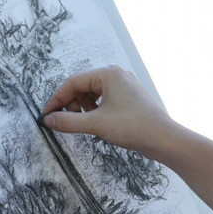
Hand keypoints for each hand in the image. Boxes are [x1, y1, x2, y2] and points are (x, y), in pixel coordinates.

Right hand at [40, 66, 178, 158]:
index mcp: (108, 74)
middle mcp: (116, 75)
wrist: (165, 139)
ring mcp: (124, 86)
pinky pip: (104, 100)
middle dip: (71, 104)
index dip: (57, 99)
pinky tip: (96, 124)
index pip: (73, 82)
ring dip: (82, 109)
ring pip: (92, 94)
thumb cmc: (134, 126)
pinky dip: (95, 111)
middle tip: (66, 122)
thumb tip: (48, 120)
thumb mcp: (96, 124)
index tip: (47, 115)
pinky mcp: (129, 99)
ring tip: (84, 124)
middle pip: (82, 86)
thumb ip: (68, 121)